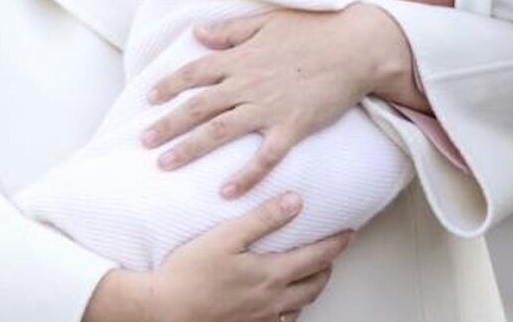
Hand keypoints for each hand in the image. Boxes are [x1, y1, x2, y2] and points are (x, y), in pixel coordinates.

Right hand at [83, 192, 350, 321]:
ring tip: (308, 275)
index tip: (349, 232)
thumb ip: (263, 218)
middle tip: (329, 253)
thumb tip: (295, 201)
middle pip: (316, 284)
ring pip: (301, 305)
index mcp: (272, 274)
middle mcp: (274, 300)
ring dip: (310, 289)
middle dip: (327, 266)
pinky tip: (281, 302)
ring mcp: (262, 319)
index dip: (338, 243)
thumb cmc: (189, 273)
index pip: (319, 256)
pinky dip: (290, 310)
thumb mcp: (226, 236)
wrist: (163, 310)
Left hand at [141, 4, 417, 196]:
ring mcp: (269, 106)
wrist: (357, 46)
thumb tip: (197, 33)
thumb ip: (231, 31)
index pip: (195, 72)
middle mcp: (248, 83)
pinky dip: (245, 175)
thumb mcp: (268, 21)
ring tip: (165, 165)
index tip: (149, 99)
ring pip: (220, 131)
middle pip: (198, 106)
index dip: (170, 85)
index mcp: (241, 57)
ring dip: (190, 149)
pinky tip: (226, 192)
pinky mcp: (292, 126)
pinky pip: (264, 156)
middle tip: (143, 142)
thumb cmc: (316, 29)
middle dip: (168, 125)